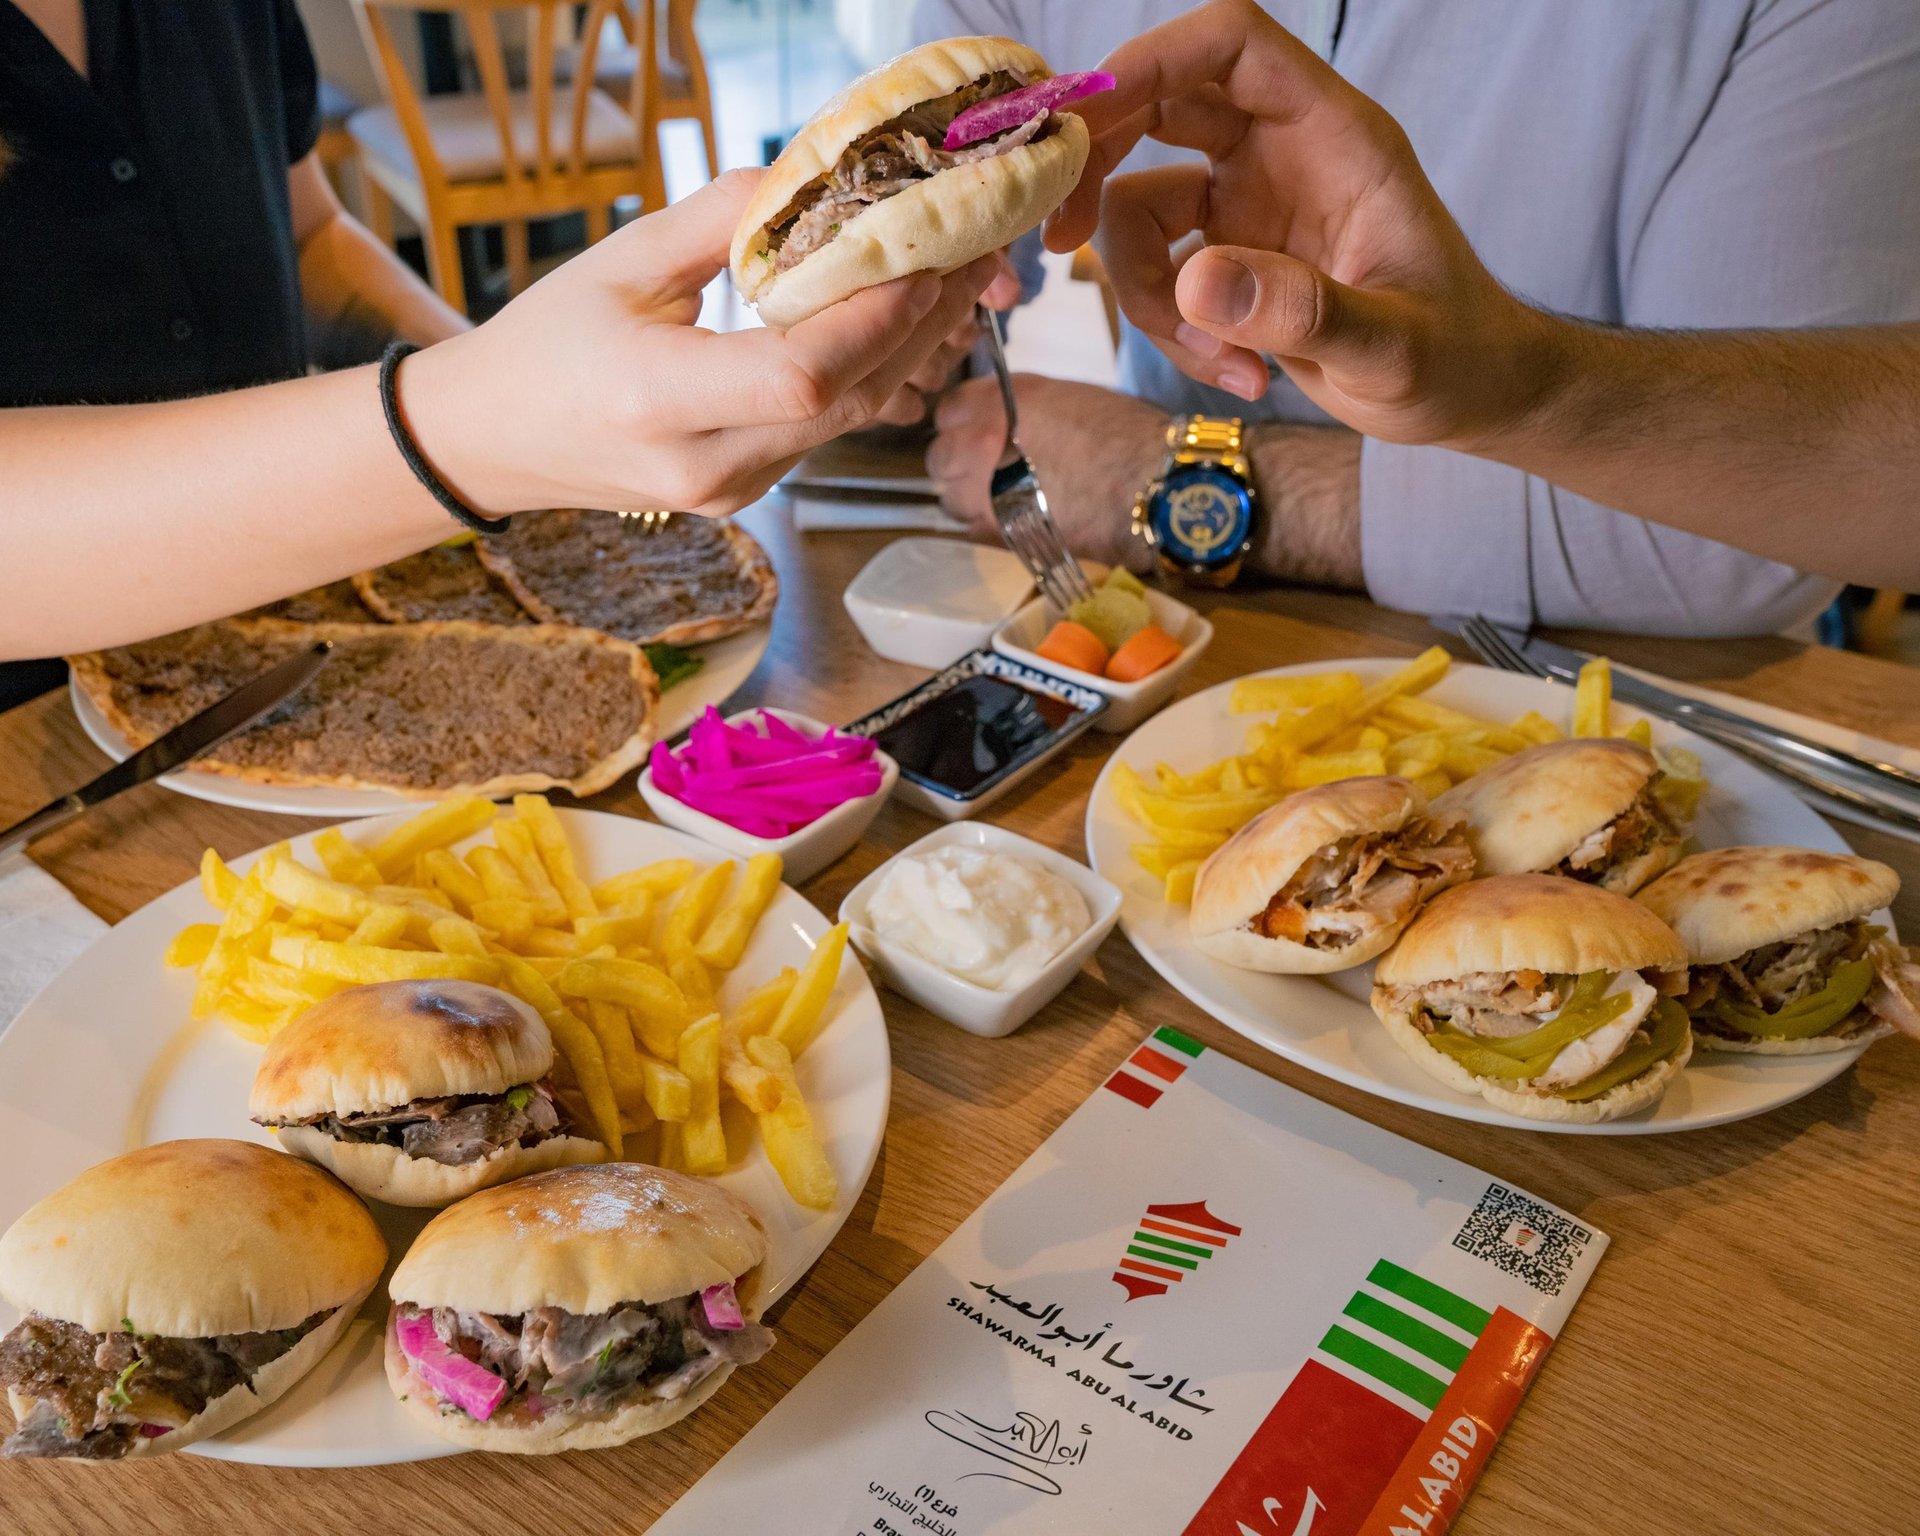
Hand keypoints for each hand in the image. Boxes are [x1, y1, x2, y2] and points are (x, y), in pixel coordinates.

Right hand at [400, 169, 998, 515]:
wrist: (497, 442)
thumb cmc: (546, 345)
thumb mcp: (618, 264)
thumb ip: (715, 222)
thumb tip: (806, 182)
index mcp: (656, 404)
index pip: (800, 378)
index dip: (874, 323)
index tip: (920, 263)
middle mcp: (702, 467)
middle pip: (843, 404)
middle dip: (916, 328)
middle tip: (966, 257)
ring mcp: (730, 494)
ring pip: (846, 424)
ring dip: (906, 353)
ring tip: (951, 283)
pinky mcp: (747, 495)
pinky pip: (825, 435)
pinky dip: (868, 377)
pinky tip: (897, 326)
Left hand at [926, 375, 1166, 569]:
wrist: (1148, 487)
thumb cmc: (1126, 436)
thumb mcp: (1068, 398)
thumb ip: (1023, 407)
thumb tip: (1011, 420)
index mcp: (996, 403)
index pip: (949, 410)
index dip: (966, 422)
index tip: (981, 432)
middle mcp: (978, 444)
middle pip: (941, 457)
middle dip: (961, 463)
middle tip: (991, 469)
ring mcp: (982, 492)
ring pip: (952, 499)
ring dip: (972, 498)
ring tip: (1008, 498)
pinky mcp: (998, 533)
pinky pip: (973, 529)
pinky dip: (988, 525)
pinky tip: (1018, 519)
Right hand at [1046, 0, 1546, 448]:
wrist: (1466, 397)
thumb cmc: (1457, 356)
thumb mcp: (1395, 346)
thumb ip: (1304, 311)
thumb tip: (1197, 283)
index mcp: (1332, 134)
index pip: (1230, 47)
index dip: (1152, 60)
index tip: (1082, 119)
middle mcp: (1281, 154)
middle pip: (1157, 107)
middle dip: (1097, 166)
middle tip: (1060, 237)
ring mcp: (1247, 206)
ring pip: (1138, 208)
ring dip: (1147, 293)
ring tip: (1222, 364)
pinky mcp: (1227, 261)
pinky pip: (1157, 274)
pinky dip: (1174, 331)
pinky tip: (1240, 375)